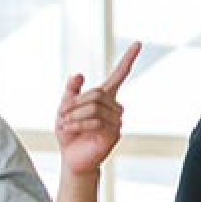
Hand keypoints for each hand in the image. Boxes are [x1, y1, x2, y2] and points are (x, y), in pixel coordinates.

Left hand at [56, 41, 139, 176]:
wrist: (72, 158)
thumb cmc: (70, 133)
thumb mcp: (65, 108)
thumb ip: (71, 91)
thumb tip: (79, 74)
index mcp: (104, 97)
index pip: (120, 75)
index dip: (128, 59)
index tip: (138, 43)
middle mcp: (114, 107)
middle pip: (96, 94)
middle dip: (75, 103)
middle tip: (62, 114)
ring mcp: (116, 121)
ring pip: (95, 108)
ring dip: (75, 115)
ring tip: (64, 123)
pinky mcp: (114, 134)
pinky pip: (96, 122)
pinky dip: (78, 124)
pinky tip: (68, 129)